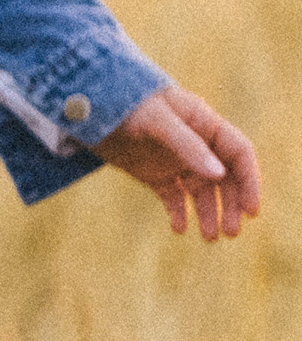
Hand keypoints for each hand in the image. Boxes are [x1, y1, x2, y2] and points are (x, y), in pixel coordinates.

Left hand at [93, 82, 260, 239]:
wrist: (89, 105)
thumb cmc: (127, 103)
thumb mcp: (157, 121)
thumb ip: (187, 145)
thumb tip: (219, 174)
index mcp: (204, 124)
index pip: (238, 154)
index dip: (250, 181)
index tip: (251, 211)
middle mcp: (195, 144)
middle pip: (225, 178)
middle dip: (231, 205)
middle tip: (230, 232)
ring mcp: (174, 160)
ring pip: (201, 191)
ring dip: (209, 214)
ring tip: (209, 237)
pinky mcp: (154, 173)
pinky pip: (173, 197)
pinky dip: (178, 213)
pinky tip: (178, 228)